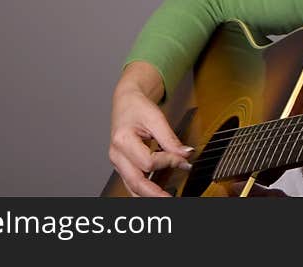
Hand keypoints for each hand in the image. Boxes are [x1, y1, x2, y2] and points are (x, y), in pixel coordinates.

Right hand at [108, 61, 192, 196]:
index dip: (168, 161)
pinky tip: (156, 195)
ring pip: (131, 187)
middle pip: (136, 181)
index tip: (184, 158)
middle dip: (155, 193)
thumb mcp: (155, 118)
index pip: (148, 161)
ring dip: (149, 196)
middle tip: (172, 199)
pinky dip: (143, 192)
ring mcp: (118, 163)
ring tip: (166, 200)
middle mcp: (117, 155)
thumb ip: (170, 138)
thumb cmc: (137, 107)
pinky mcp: (123, 166)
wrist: (125, 102)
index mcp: (122, 140)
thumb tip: (186, 154)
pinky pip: (132, 184)